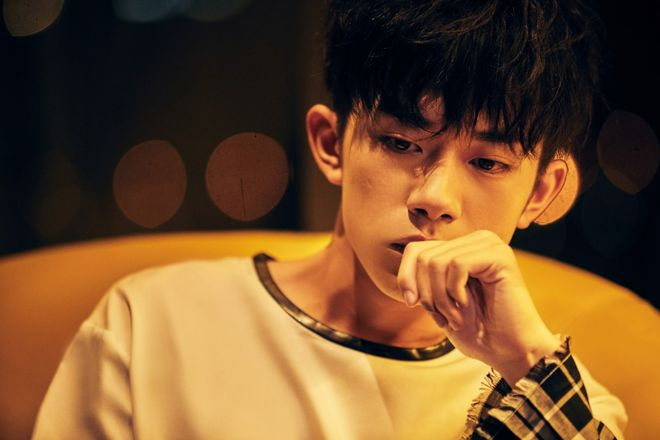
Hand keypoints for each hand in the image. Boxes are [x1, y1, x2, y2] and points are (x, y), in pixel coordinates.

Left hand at [397, 229, 559, 383]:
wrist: (510, 351)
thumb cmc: (478, 330)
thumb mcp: (439, 301)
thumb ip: (424, 279)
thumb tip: (403, 266)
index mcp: (462, 248)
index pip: (416, 250)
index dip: (406, 277)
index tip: (412, 303)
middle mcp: (476, 240)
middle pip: (424, 256)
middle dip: (426, 293)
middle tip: (443, 317)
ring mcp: (489, 244)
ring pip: (437, 262)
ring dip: (440, 298)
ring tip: (455, 317)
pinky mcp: (500, 255)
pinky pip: (457, 265)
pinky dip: (454, 292)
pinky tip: (466, 306)